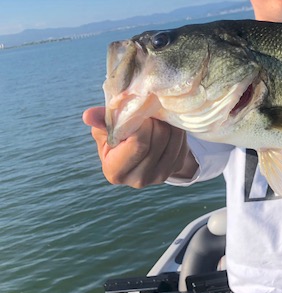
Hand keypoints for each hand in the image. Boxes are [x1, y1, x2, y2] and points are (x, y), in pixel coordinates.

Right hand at [82, 107, 196, 187]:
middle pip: (158, 139)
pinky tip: (166, 127)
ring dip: (168, 123)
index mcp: (115, 171)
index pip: (138, 143)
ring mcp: (159, 177)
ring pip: (173, 139)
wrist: (139, 149)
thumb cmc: (118, 138)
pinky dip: (176, 131)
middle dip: (155, 121)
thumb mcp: (107, 130)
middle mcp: (138, 180)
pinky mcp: (175, 169)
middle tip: (149, 113)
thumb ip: (101, 122)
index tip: (138, 114)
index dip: (141, 124)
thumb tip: (88, 115)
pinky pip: (182, 144)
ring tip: (157, 118)